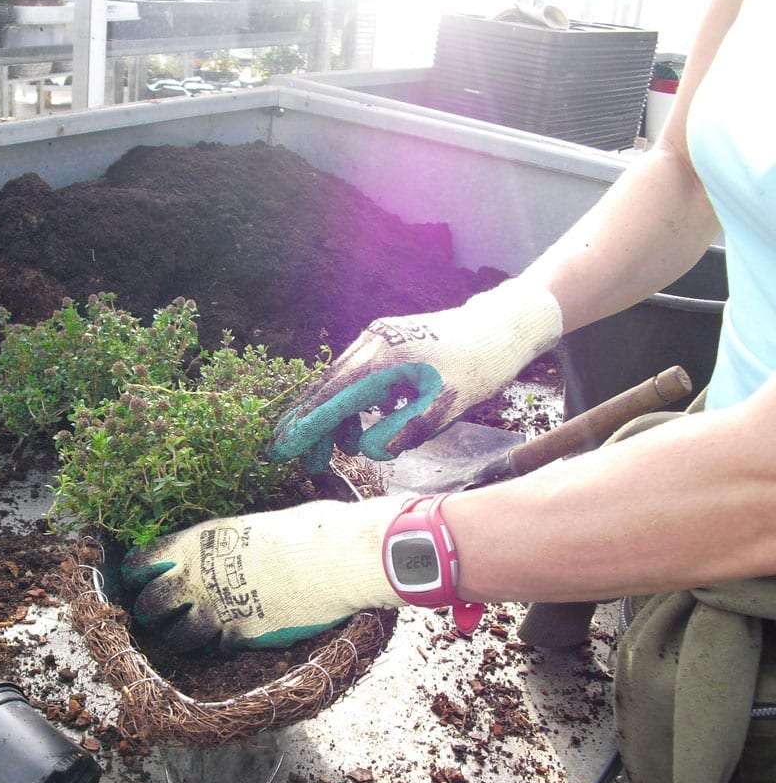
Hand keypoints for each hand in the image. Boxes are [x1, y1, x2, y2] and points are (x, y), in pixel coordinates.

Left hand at [121, 497, 410, 651]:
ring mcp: (216, 610)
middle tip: (158, 615)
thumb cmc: (307, 530)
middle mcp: (196, 577)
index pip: (143, 561)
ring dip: (181, 637)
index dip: (136, 574)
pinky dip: (219, 647)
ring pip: (177, 636)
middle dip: (151, 612)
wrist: (335, 559)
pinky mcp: (240, 636)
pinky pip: (215, 648)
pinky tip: (231, 640)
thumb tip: (234, 547)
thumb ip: (231, 542)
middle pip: (151, 604)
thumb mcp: (253, 525)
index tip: (138, 580)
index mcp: (196, 542)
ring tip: (192, 635)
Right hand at [269, 282, 562, 470]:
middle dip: (309, 425)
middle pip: (327, 388)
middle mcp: (371, 342)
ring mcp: (377, 338)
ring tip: (338, 451)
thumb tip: (365, 449)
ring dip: (333, 418)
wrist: (501, 326)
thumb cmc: (478, 367)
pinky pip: (357, 376)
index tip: (282, 449)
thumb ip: (402, 430)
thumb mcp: (444, 406)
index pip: (333, 398)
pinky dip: (351, 403)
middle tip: (291, 456)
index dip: (307, 427)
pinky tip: (361, 425)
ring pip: (341, 383)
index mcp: (382, 358)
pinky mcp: (386, 341)